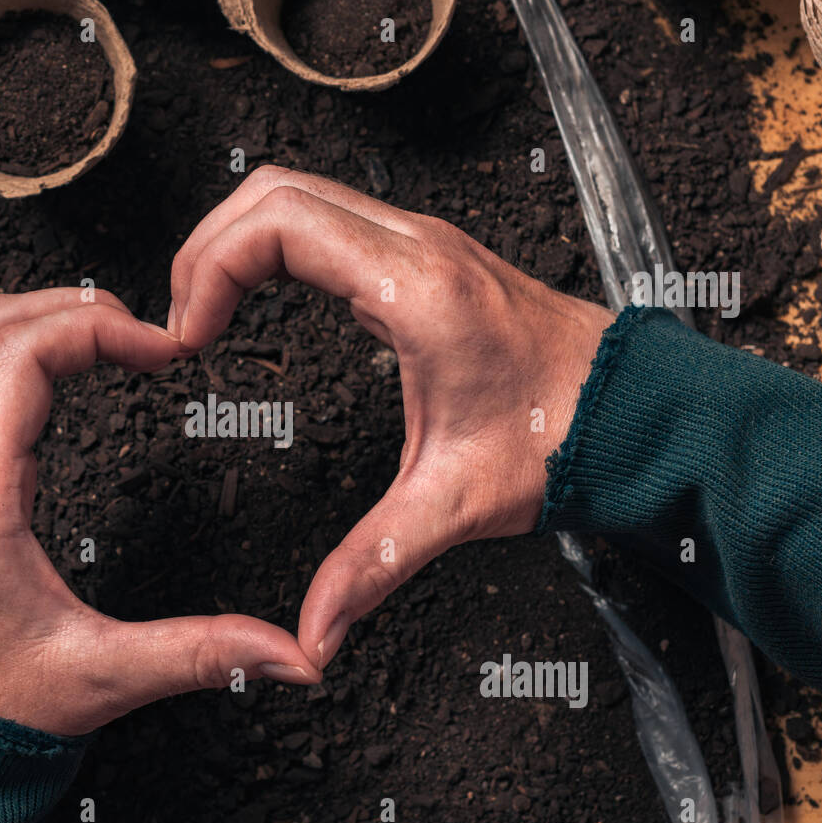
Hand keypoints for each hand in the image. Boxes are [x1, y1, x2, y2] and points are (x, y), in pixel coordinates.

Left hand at [0, 289, 320, 736]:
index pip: (22, 354)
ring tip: (118, 345)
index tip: (162, 350)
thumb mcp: (102, 676)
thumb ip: (201, 654)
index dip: (100, 329)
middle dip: (77, 309)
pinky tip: (73, 381)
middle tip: (146, 335)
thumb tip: (290, 655)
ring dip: (46, 324)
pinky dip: (22, 356)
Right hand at [169, 166, 611, 669]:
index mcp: (414, 287)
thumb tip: (313, 631)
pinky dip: (274, 246)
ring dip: (238, 242)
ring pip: (296, 194)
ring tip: (208, 311)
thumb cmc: (563, 437)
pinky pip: (326, 218)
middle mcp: (415, 246)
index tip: (189, 339)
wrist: (636, 409)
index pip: (276, 226)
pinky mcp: (424, 258)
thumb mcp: (454, 505)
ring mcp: (421, 242)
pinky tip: (260, 300)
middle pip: (272, 192)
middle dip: (207, 250)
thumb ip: (372, 566)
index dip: (209, 271)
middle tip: (185, 324)